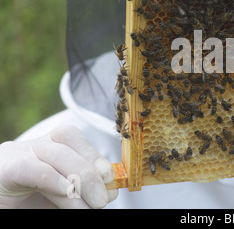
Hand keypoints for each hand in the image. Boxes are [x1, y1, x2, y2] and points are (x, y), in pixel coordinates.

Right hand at [0, 125, 117, 207]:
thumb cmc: (27, 204)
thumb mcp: (61, 196)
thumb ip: (84, 191)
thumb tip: (113, 191)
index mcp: (48, 147)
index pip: (74, 137)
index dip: (95, 155)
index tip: (112, 178)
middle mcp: (33, 145)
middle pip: (68, 145)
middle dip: (92, 173)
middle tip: (102, 200)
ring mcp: (16, 154)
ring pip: (56, 156)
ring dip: (79, 182)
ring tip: (91, 206)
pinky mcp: (4, 170)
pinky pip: (33, 169)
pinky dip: (55, 181)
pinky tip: (68, 193)